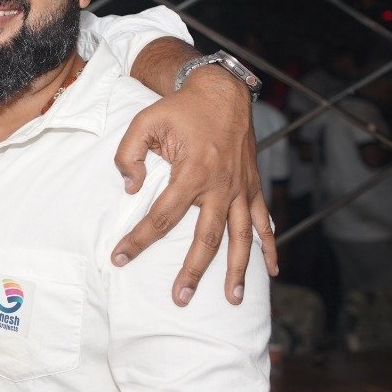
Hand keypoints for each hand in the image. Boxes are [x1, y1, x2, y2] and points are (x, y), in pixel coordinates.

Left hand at [113, 67, 277, 304]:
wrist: (222, 92)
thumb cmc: (180, 109)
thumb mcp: (144, 122)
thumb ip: (129, 155)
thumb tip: (130, 188)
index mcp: (192, 173)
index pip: (162, 217)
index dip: (138, 239)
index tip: (119, 258)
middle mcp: (220, 186)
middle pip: (205, 239)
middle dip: (192, 271)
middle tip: (179, 298)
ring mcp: (240, 188)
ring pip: (240, 237)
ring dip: (236, 270)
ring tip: (232, 299)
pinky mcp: (252, 186)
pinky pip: (264, 221)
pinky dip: (270, 245)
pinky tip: (271, 270)